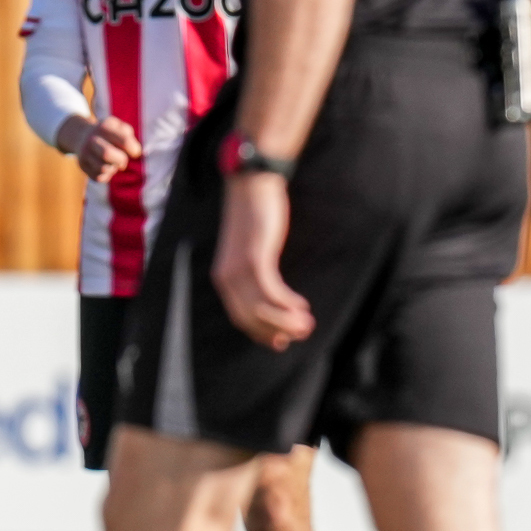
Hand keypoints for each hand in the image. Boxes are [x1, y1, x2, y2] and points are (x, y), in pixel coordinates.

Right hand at [54, 113, 142, 182]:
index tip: (135, 152)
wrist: (82, 137)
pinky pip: (99, 177)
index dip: (134, 149)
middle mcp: (92, 140)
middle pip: (107, 154)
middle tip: (123, 160)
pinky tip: (106, 167)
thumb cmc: (109, 134)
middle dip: (121, 160)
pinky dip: (107, 175)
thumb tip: (136, 152)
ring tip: (113, 163)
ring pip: (103, 168)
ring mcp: (85, 153)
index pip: (124, 141)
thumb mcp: (119, 128)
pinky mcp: (83, 166)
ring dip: (113, 168)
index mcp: (104, 128)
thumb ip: (129, 137)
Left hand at [211, 172, 313, 349]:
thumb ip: (255, 275)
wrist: (251, 187)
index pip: (240, 319)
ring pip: (261, 310)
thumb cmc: (255, 220)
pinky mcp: (254, 258)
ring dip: (286, 321)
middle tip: (302, 334)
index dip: (262, 334)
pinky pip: (270, 291)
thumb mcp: (251, 253)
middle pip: (250, 320)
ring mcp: (239, 269)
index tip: (282, 342)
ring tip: (307, 323)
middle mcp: (226, 278)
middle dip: (278, 332)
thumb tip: (271, 299)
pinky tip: (301, 306)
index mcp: (224, 279)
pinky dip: (286, 303)